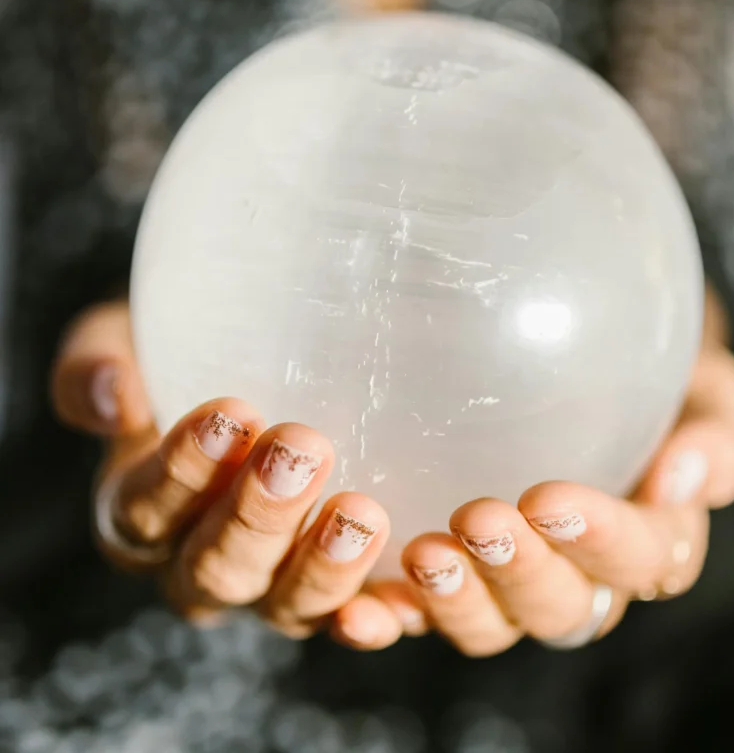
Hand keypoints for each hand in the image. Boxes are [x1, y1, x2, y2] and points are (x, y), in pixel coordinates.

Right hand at [50, 300, 422, 639]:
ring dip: (322, 565)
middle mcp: (203, 564)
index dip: (183, 471)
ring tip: (360, 511)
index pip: (146, 510)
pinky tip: (411, 580)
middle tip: (301, 449)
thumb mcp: (125, 338)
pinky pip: (358, 619)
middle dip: (257, 516)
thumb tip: (112, 393)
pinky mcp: (343, 591)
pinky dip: (380, 614)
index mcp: (142, 512)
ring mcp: (274, 587)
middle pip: (217, 569)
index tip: (229, 414)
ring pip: (288, 605)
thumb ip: (97, 361)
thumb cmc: (190, 348)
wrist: (255, 358)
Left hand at [337, 287, 733, 655]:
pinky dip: (387, 619)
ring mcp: (505, 585)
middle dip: (519, 573)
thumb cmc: (652, 380)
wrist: (590, 362)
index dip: (601, 541)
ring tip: (424, 553)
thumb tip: (684, 473)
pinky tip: (361, 605)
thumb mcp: (703, 391)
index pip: (642, 561)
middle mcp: (577, 578)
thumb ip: (711, 433)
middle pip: (559, 608)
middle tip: (479, 519)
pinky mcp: (444, 577)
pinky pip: (415, 615)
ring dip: (454, 600)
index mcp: (647, 541)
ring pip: (488, 625)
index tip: (551, 495)